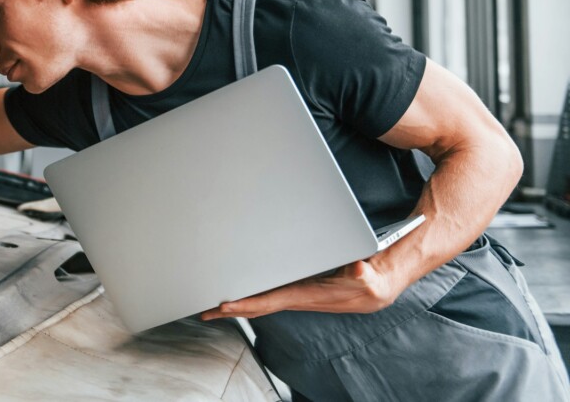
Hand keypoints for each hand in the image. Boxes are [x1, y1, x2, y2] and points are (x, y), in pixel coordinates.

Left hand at [200, 259, 398, 320]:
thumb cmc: (369, 281)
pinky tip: (238, 294)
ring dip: (236, 304)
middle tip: (203, 310)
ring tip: (212, 305)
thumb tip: (357, 269)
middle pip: (256, 306)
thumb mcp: (368, 274)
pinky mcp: (296, 289)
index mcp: (306, 295)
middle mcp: (296, 297)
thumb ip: (362, 271)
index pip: (268, 301)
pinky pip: (267, 295)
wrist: (376, 288)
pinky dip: (249, 297)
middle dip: (230, 309)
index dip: (244, 304)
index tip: (222, 306)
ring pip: (259, 302)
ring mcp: (295, 294)